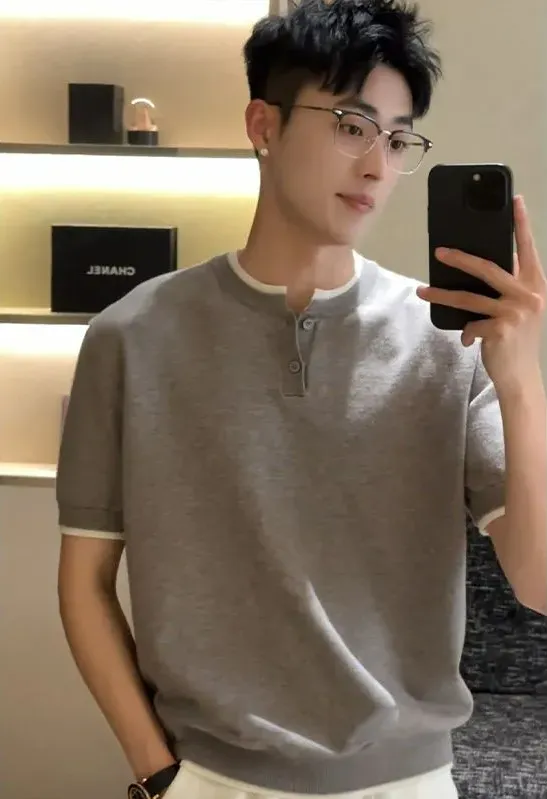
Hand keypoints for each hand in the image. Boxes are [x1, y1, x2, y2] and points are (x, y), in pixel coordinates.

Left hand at [417, 196, 546, 394]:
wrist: (521, 376)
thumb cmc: (517, 340)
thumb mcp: (521, 310)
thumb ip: (509, 289)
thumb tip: (478, 268)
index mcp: (536, 284)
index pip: (528, 248)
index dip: (521, 224)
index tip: (515, 200)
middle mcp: (529, 294)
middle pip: (487, 268)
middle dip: (460, 258)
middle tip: (439, 250)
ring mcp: (514, 312)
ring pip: (469, 298)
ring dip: (442, 294)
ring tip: (422, 291)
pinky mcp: (499, 329)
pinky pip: (470, 325)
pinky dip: (466, 334)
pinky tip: (470, 342)